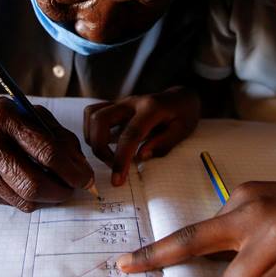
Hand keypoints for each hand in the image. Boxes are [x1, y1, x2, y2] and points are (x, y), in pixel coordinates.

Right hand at [0, 97, 93, 211]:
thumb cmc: (3, 120)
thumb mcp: (32, 114)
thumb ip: (60, 137)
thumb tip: (82, 168)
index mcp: (3, 118)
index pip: (46, 152)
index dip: (72, 170)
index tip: (86, 178)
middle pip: (33, 184)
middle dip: (62, 191)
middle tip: (73, 189)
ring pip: (24, 200)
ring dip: (48, 198)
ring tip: (55, 186)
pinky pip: (11, 203)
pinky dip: (28, 198)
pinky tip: (29, 184)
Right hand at [84, 87, 199, 185]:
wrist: (181, 97)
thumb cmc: (184, 115)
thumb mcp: (183, 130)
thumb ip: (163, 143)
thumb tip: (141, 156)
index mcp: (151, 109)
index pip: (129, 134)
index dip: (120, 158)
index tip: (117, 179)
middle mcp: (131, 102)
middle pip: (100, 119)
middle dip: (99, 147)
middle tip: (112, 166)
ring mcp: (121, 102)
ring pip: (92, 114)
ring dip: (93, 139)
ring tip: (108, 156)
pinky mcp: (115, 106)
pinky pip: (93, 113)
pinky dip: (91, 131)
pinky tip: (103, 144)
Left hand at [117, 173, 275, 276]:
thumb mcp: (274, 201)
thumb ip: (241, 224)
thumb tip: (213, 260)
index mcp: (242, 196)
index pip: (194, 230)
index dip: (157, 250)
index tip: (125, 263)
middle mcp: (252, 211)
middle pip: (200, 253)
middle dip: (173, 267)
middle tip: (140, 272)